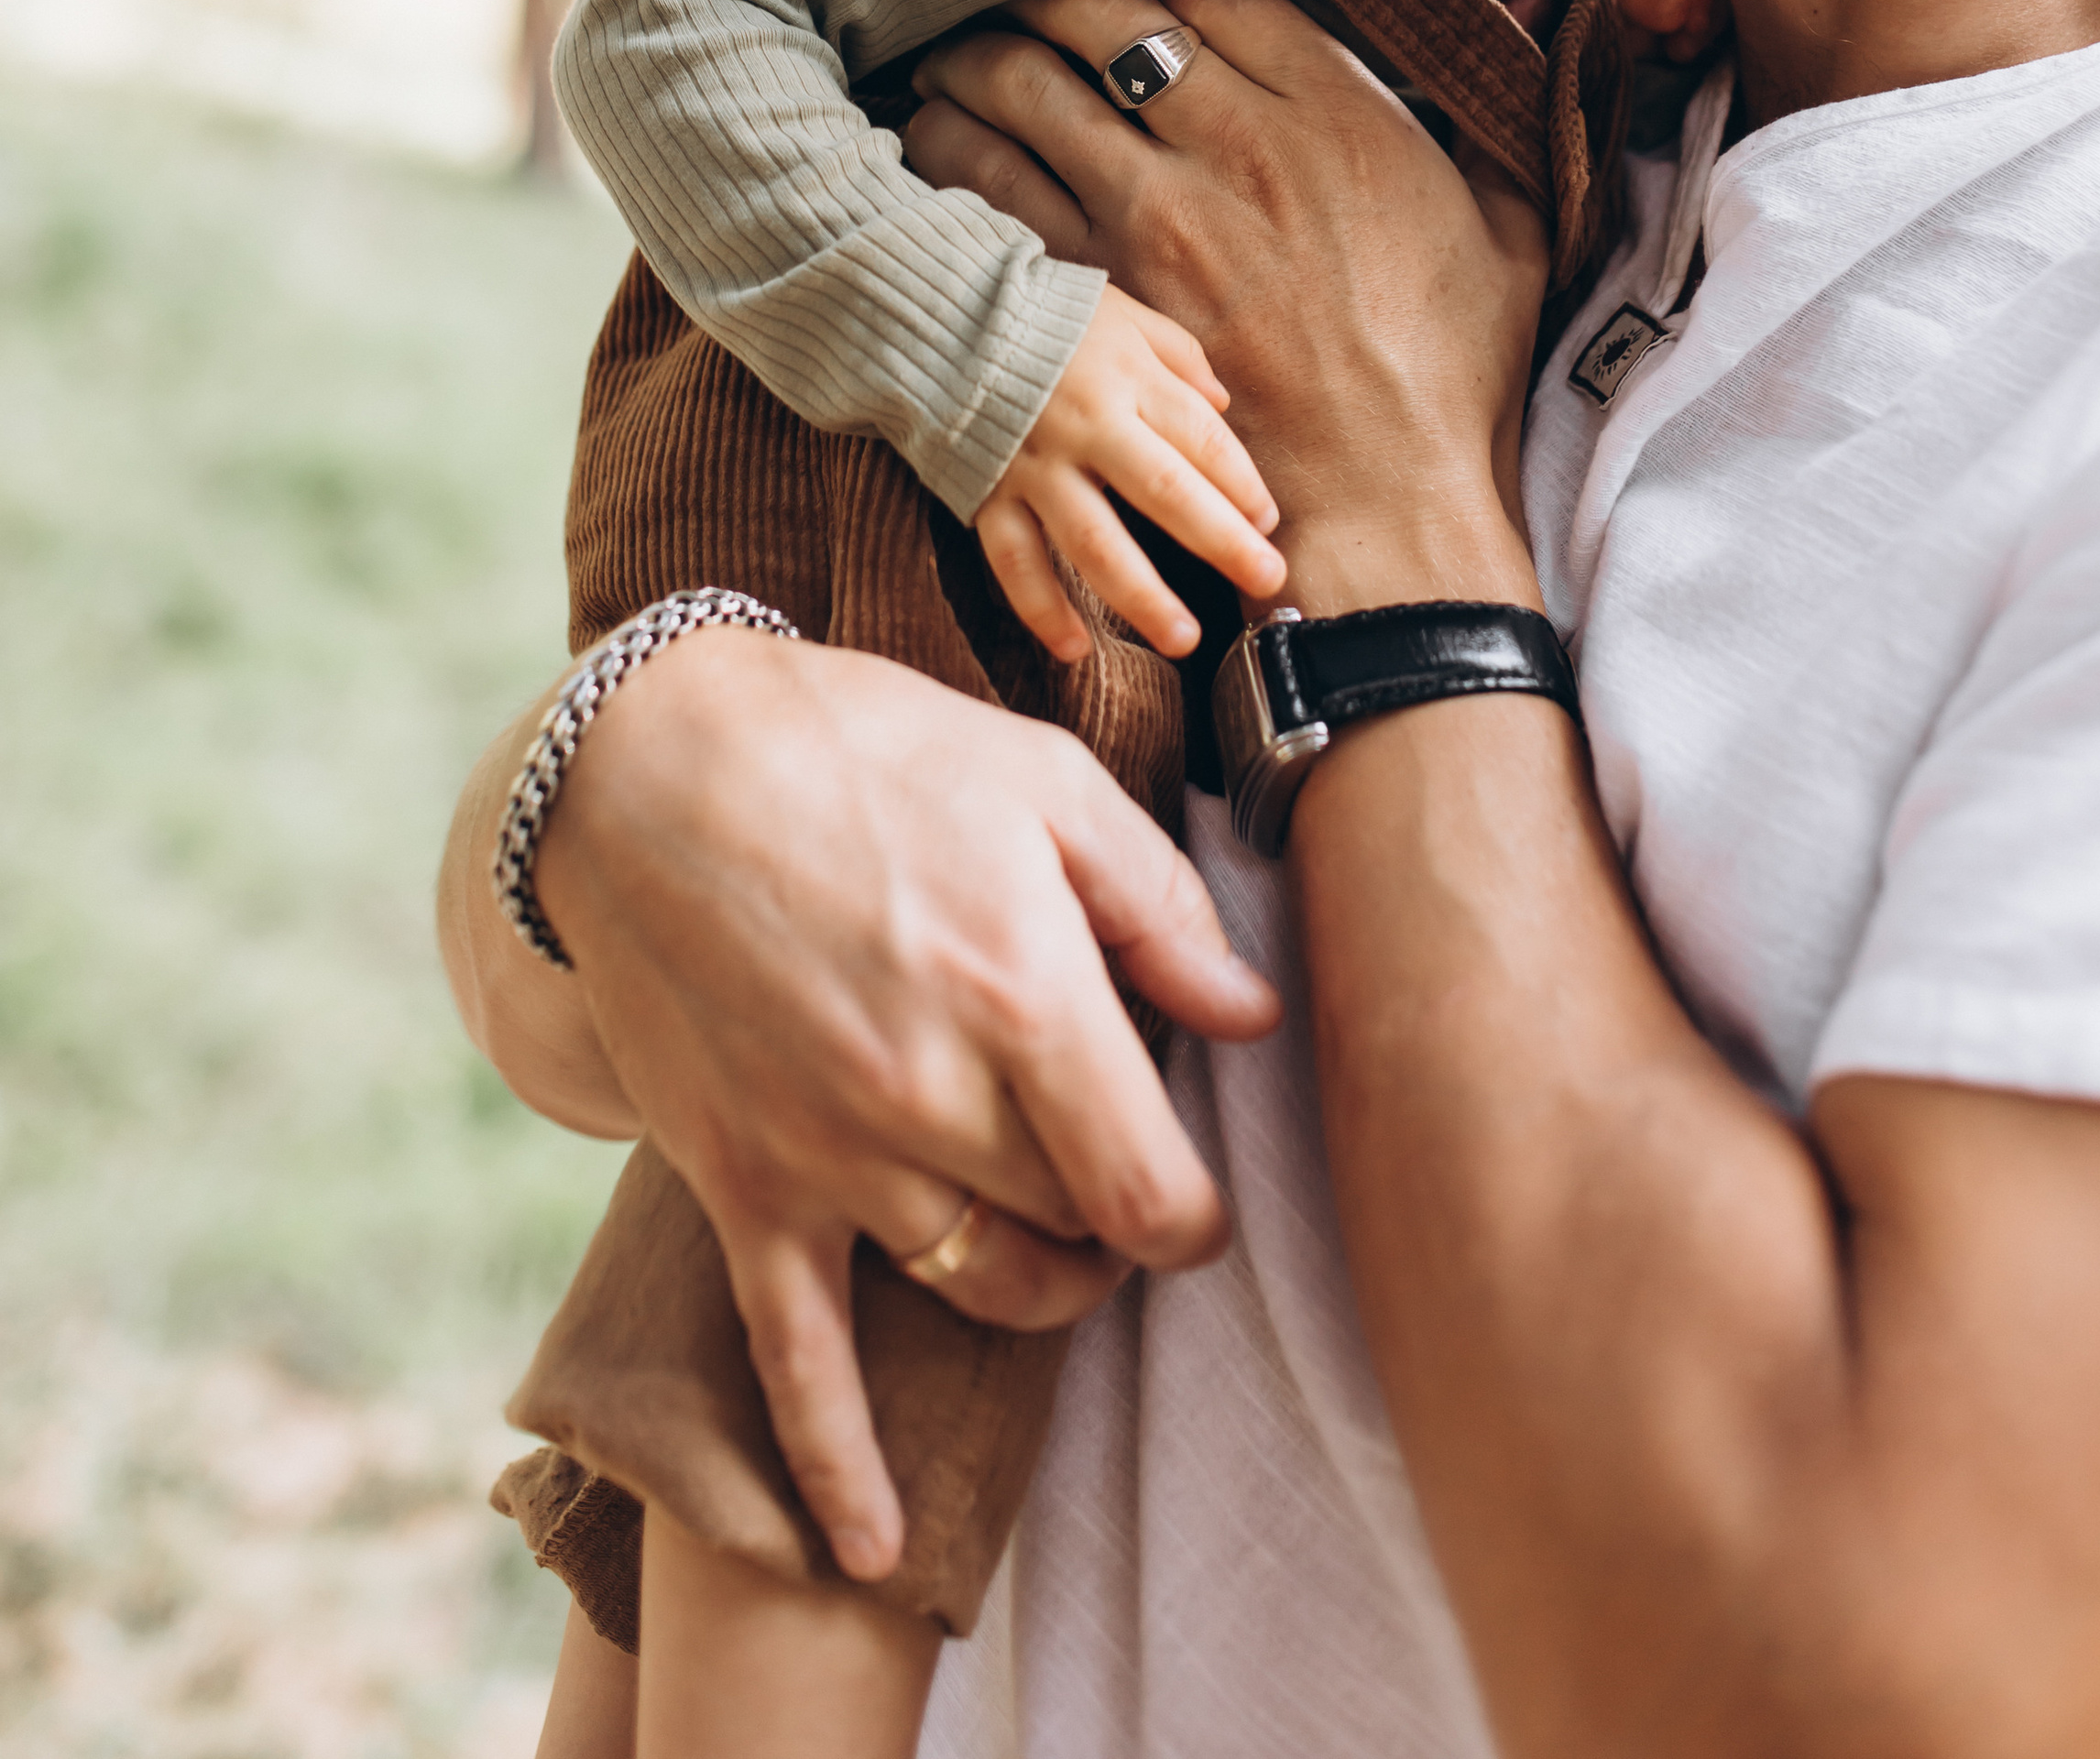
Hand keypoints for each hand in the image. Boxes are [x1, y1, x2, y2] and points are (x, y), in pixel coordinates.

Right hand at [477, 633, 1279, 1577]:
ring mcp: (831, 1156)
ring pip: (978, 1284)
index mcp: (1020, 994)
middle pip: (1075, 1230)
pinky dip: (837, 1468)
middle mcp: (931, 1096)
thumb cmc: (864, 751)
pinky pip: (798, 1357)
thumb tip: (1249, 1017)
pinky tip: (867, 1551)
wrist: (648, 767)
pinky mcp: (746, 1186)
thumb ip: (1157, 905)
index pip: (1152, 1186)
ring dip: (1039, 1288)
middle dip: (1117, 1216)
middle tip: (1115, 1166)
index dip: (1195, 1215)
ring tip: (1057, 1252)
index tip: (1196, 1195)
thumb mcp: (1040, 781)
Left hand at [909, 0, 1548, 605]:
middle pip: (1102, 15)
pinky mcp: (1104, 290)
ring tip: (953, 57)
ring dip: (977, 61)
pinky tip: (936, 142)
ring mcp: (1158, 216)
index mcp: (1336, 111)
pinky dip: (953, 153)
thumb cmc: (1452, 368)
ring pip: (1027, 90)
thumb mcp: (1513, 221)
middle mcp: (1238, 145)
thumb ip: (1504, 105)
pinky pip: (995, 191)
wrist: (1387, 500)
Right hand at [976, 283, 1285, 661]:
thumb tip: (1222, 405)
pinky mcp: (989, 495)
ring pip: (1094, 544)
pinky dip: (1042, 610)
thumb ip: (1179, 356)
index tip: (1269, 523)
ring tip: (1183, 637)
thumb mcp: (1123, 315)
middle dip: (1223, 542)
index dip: (1242, 484)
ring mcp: (1035, 467)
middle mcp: (1087, 427)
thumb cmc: (1045, 316)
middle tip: (1266, 580)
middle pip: (1167, 494)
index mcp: (1128, 378)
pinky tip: (1075, 650)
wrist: (940, 315)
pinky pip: (1015, 563)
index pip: (1202, 438)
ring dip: (1142, 597)